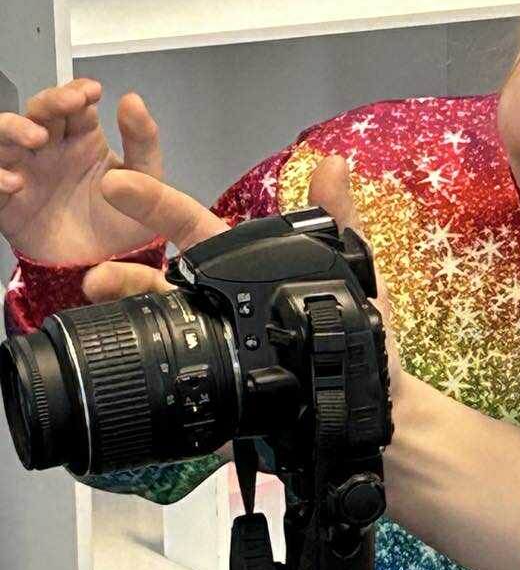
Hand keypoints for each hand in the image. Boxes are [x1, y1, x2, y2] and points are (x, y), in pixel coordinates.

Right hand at [0, 78, 164, 263]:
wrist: (112, 267)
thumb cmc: (125, 222)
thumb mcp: (146, 179)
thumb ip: (142, 141)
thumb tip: (132, 99)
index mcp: (82, 139)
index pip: (72, 104)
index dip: (77, 92)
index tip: (91, 92)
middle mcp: (51, 150)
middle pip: (37, 112)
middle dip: (49, 102)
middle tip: (68, 104)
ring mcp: (27, 173)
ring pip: (4, 138)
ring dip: (13, 129)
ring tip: (37, 137)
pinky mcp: (9, 203)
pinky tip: (17, 183)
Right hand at [81, 155, 398, 383]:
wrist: (371, 407)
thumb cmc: (362, 337)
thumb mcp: (357, 274)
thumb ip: (341, 220)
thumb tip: (333, 163)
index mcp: (244, 271)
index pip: (193, 229)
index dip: (157, 205)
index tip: (119, 184)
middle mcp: (218, 305)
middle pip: (159, 279)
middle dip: (123, 271)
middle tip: (98, 273)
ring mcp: (212, 346)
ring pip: (157, 323)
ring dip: (124, 311)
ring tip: (103, 305)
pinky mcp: (214, 389)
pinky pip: (176, 374)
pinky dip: (148, 363)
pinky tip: (133, 356)